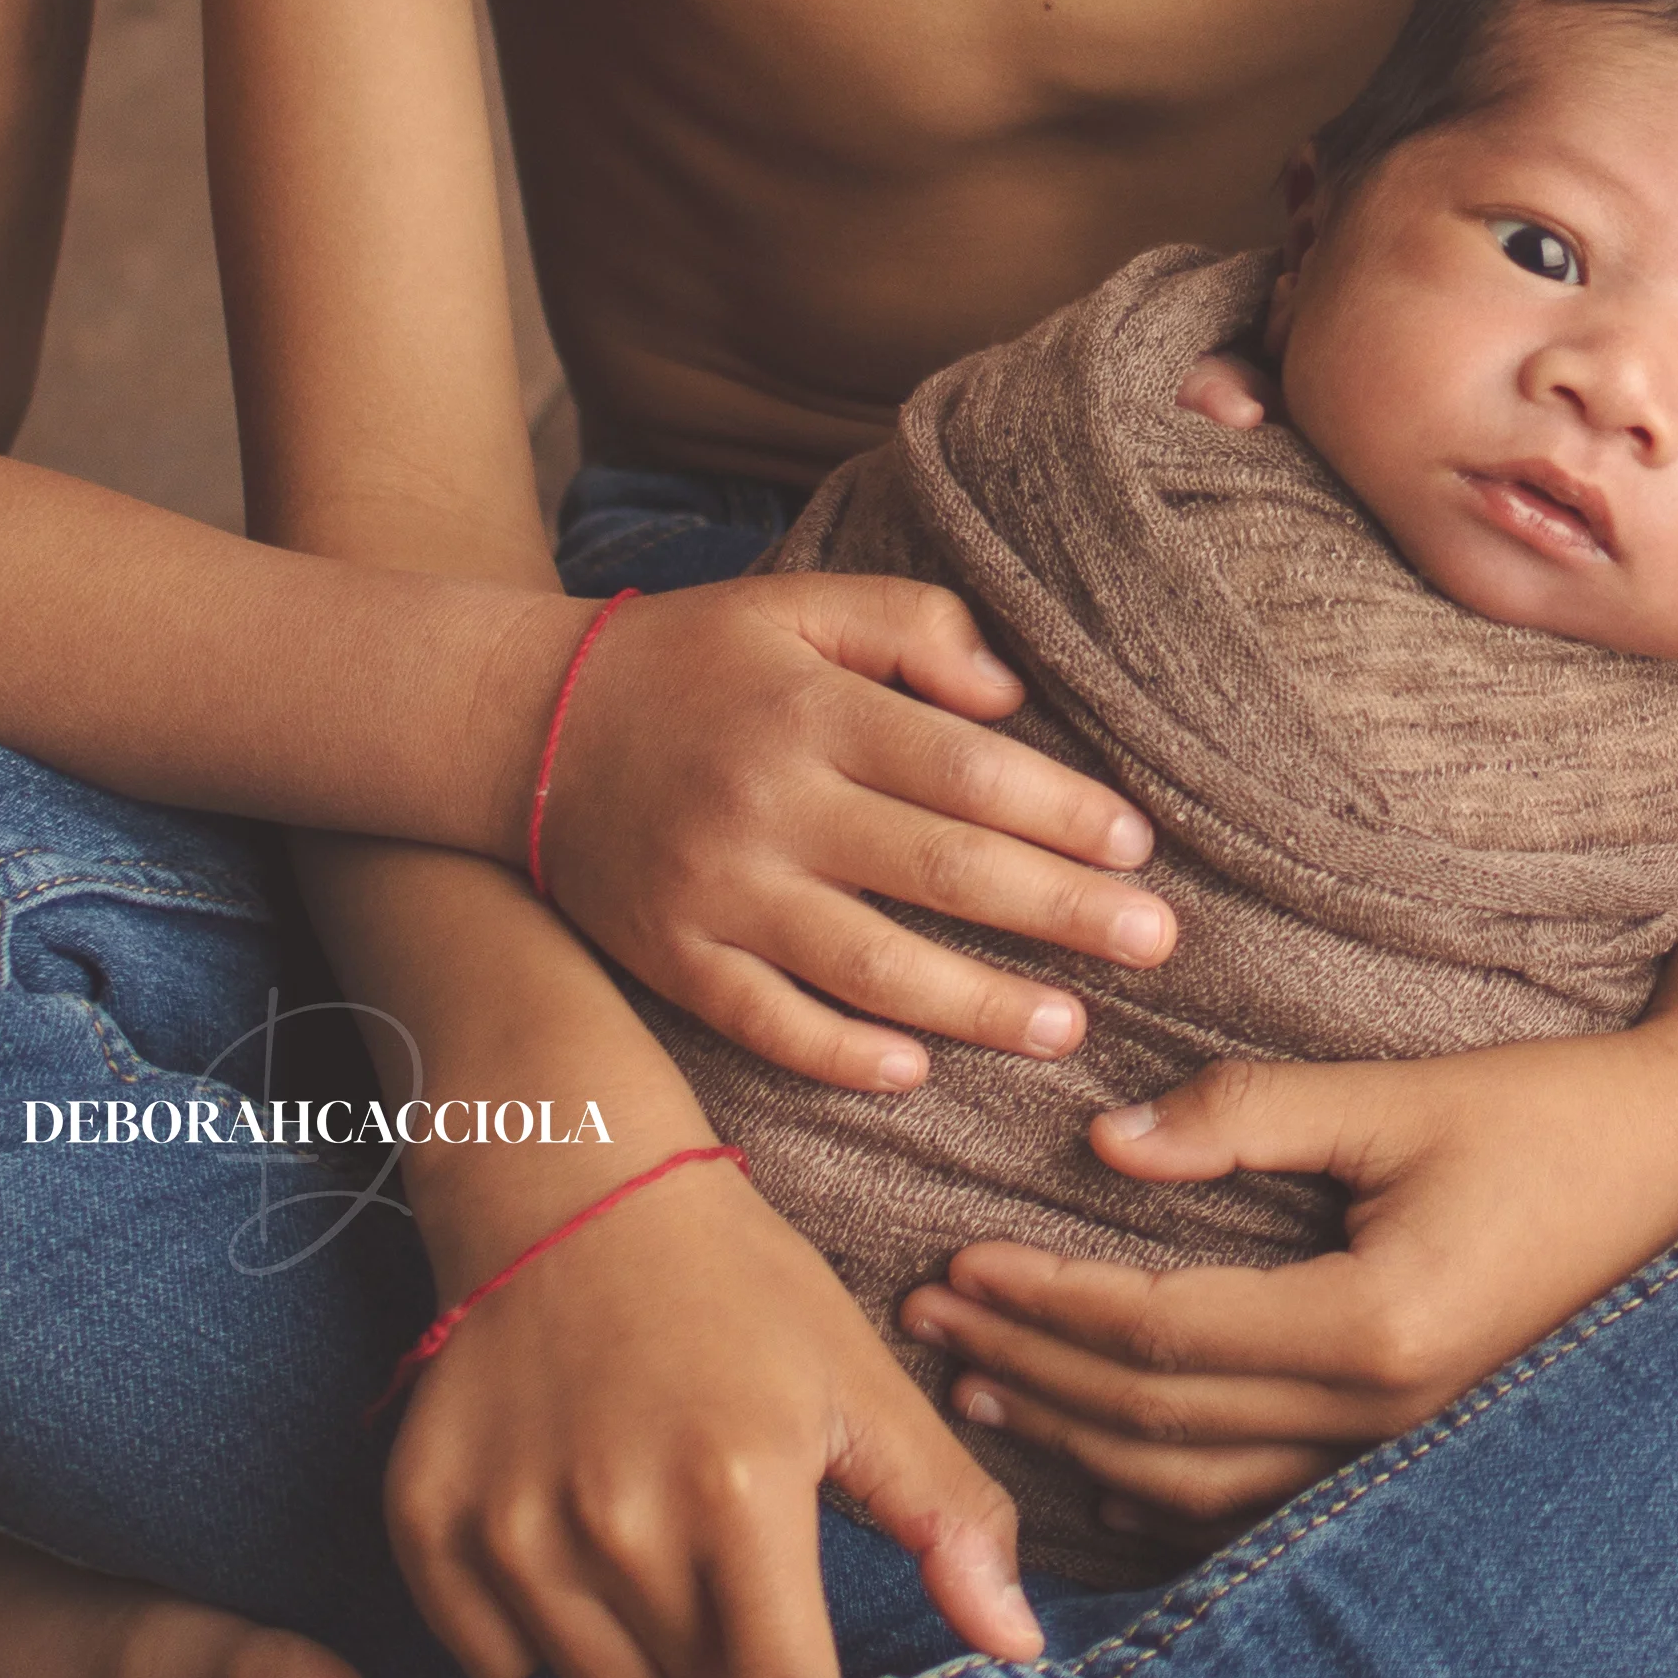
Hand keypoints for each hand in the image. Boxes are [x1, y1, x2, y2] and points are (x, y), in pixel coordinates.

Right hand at [388, 1153, 1043, 1677]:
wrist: (560, 1183)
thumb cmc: (737, 1287)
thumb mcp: (859, 1384)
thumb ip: (944, 1516)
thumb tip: (1021, 1645)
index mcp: (740, 1490)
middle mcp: (615, 1518)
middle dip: (731, 1666)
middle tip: (733, 1553)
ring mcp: (506, 1524)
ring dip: (643, 1654)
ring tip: (651, 1531)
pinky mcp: (426, 1524)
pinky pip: (497, 1661)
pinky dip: (541, 1627)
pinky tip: (563, 1528)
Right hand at [530, 572, 1174, 1092]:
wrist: (521, 723)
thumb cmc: (690, 663)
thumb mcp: (796, 605)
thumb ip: (913, 625)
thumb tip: (1010, 699)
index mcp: (809, 710)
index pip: (964, 767)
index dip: (1060, 811)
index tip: (1138, 847)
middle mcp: (767, 804)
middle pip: (940, 870)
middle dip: (1060, 912)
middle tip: (1156, 944)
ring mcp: (717, 893)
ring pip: (868, 965)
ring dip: (978, 1003)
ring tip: (1067, 1026)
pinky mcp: (673, 959)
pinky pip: (767, 1023)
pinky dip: (842, 1055)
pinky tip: (916, 1072)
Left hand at [894, 1020, 1677, 1522]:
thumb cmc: (1558, 1114)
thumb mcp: (1401, 1096)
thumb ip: (1248, 1117)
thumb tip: (1104, 1143)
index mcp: (1374, 1326)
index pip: (1155, 1334)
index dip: (1043, 1301)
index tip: (954, 1262)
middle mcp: (1386, 1419)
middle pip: (1154, 1422)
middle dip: (1029, 1369)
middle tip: (931, 1322)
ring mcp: (1408, 1458)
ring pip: (1199, 1489)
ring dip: (1078, 1442)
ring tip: (986, 1387)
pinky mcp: (1421, 1457)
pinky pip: (1267, 1507)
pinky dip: (1169, 1494)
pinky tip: (1102, 1464)